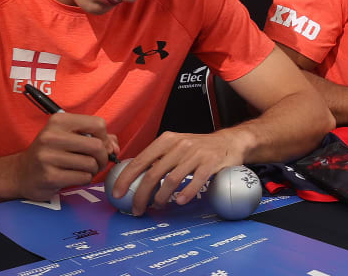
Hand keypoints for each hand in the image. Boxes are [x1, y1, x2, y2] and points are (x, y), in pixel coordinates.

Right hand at [8, 112, 115, 200]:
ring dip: (93, 170)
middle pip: (97, 146)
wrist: (22, 172)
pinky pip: (82, 178)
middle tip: (96, 162)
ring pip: (91, 164)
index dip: (105, 138)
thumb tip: (115, 147)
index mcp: (59, 121)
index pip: (98, 124)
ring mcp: (48, 157)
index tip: (100, 145)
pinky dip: (84, 179)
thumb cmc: (52, 153)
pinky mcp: (49, 176)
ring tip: (83, 169)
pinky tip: (73, 177)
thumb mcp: (70, 137)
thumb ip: (97, 138)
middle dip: (102, 157)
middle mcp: (52, 136)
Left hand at [111, 130, 243, 215]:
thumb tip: (134, 177)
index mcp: (167, 140)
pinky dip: (185, 194)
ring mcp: (196, 154)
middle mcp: (180, 145)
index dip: (126, 178)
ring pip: (171, 180)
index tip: (117, 193)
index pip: (141, 160)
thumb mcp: (176, 144)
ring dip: (161, 198)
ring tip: (157, 206)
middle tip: (136, 209)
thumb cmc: (199, 147)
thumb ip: (159, 157)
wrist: (230, 141)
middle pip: (153, 173)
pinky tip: (179, 201)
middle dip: (141, 195)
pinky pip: (195, 182)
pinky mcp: (211, 164)